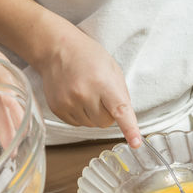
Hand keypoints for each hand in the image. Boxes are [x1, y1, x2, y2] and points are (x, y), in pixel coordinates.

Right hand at [34, 22, 140, 147]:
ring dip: (92, 114)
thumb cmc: (86, 56)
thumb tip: (125, 118)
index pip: (119, 110)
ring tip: (86, 93)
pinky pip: (77, 124)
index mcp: (103, 82)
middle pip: (105, 122)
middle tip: (101, 96)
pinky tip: (76, 98)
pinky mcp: (57, 108)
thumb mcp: (112, 68)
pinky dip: (80, 114)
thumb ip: (120, 93)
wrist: (57, 49)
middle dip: (107, 113)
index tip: (135, 143)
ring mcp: (68, 102)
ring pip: (91, 125)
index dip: (129, 129)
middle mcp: (84, 94)